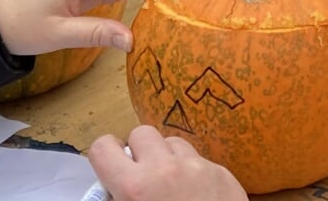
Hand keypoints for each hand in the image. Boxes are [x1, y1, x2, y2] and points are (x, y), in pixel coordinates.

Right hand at [88, 126, 247, 200]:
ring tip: (169, 186)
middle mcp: (166, 169)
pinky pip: (200, 159)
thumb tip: (112, 194)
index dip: (105, 158)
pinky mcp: (223, 173)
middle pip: (142, 133)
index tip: (111, 172)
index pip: (103, 147)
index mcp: (135, 187)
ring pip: (173, 142)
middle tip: (142, 178)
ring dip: (167, 158)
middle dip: (138, 153)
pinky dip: (193, 172)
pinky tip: (195, 196)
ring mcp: (198, 167)